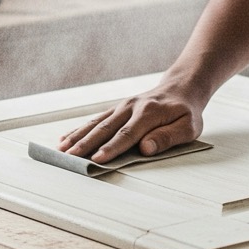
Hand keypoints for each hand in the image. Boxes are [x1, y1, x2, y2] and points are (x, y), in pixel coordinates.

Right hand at [58, 81, 205, 162]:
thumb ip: (167, 137)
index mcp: (149, 113)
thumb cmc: (185, 113)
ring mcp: (121, 107)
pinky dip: (78, 130)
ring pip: (95, 123)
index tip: (97, 159)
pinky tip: (64, 139)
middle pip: (105, 128)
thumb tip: (145, 148)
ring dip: (77, 137)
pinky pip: (95, 120)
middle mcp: (131, 107)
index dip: (112, 148)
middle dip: (86, 144)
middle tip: (69, 158)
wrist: (180, 89)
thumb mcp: (188, 127)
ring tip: (60, 151)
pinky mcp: (115, 109)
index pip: (127, 134)